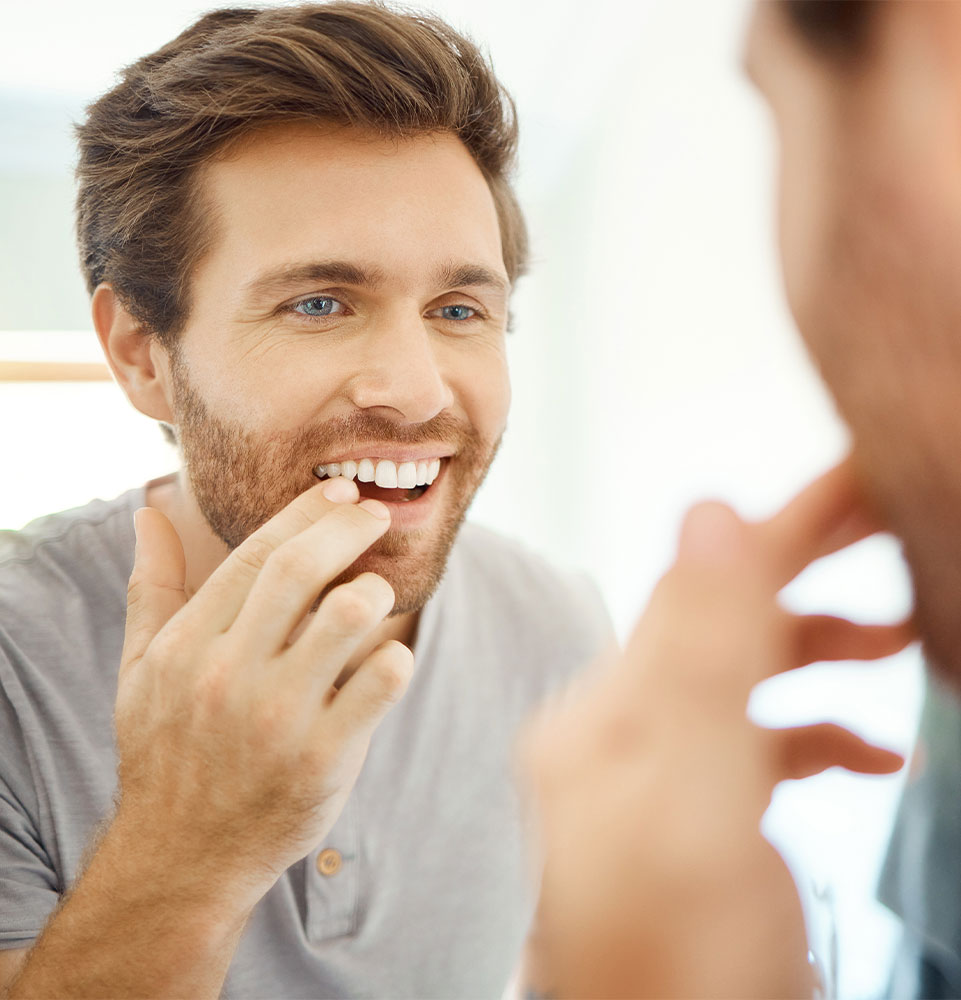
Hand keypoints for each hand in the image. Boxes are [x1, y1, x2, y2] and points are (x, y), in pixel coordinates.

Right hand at [113, 477, 413, 910]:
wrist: (184, 855)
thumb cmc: (167, 751)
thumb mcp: (141, 669)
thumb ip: (151, 587)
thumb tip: (148, 513)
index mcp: (189, 644)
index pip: (257, 553)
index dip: (307, 512)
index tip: (340, 493)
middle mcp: (231, 673)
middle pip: (302, 570)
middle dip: (350, 528)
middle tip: (378, 516)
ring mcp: (279, 716)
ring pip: (349, 614)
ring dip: (374, 589)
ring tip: (376, 591)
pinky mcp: (325, 756)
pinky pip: (383, 680)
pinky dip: (396, 657)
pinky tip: (388, 659)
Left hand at [520, 461, 913, 998]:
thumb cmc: (672, 969)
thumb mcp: (697, 805)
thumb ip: (705, 660)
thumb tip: (710, 513)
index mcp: (606, 715)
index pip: (704, 585)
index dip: (791, 523)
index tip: (864, 470)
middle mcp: (621, 733)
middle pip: (726, 617)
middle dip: (815, 567)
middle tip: (900, 524)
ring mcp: (660, 779)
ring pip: (749, 677)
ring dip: (823, 648)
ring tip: (902, 636)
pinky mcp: (699, 824)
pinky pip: (762, 749)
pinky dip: (823, 735)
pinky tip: (874, 756)